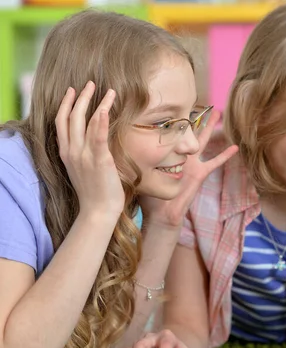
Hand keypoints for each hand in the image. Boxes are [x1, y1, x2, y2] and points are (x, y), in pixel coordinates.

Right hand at [55, 81, 123, 219]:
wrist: (98, 211)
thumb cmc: (95, 191)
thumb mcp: (85, 168)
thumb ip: (86, 152)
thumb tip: (96, 138)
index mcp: (67, 153)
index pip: (62, 122)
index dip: (66, 104)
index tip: (72, 90)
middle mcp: (72, 152)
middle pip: (72, 117)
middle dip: (80, 97)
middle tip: (90, 83)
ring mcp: (85, 156)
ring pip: (86, 122)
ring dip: (96, 103)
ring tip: (108, 91)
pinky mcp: (100, 161)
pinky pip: (99, 137)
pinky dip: (101, 122)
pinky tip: (105, 109)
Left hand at [139, 109, 237, 228]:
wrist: (161, 212)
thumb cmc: (149, 194)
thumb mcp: (137, 171)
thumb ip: (129, 158)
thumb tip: (112, 139)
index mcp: (166, 154)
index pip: (168, 132)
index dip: (168, 118)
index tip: (165, 100)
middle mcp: (180, 155)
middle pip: (188, 131)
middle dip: (193, 116)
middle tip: (197, 99)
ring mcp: (193, 163)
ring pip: (203, 140)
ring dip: (210, 127)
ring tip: (217, 112)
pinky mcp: (200, 174)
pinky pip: (215, 163)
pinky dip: (225, 155)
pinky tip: (235, 147)